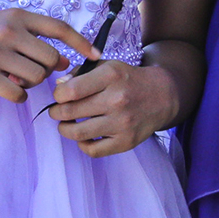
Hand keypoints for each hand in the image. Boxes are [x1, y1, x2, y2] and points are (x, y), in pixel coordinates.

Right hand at [0, 9, 97, 101]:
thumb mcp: (5, 23)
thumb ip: (34, 37)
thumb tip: (66, 61)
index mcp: (18, 16)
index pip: (60, 28)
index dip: (82, 43)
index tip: (97, 56)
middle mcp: (9, 32)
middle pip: (51, 59)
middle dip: (47, 70)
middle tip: (30, 71)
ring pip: (37, 78)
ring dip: (31, 84)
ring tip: (15, 78)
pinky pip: (18, 93)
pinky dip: (18, 95)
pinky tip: (8, 89)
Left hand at [47, 59, 179, 157]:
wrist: (162, 96)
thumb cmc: (128, 80)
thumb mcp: (107, 66)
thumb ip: (80, 73)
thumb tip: (59, 86)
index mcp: (111, 76)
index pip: (70, 90)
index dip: (58, 94)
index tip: (60, 95)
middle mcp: (117, 99)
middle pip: (70, 112)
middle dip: (56, 112)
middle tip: (57, 111)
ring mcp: (122, 123)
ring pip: (78, 133)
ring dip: (65, 129)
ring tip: (66, 124)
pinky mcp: (126, 142)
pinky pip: (93, 150)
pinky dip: (82, 145)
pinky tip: (84, 137)